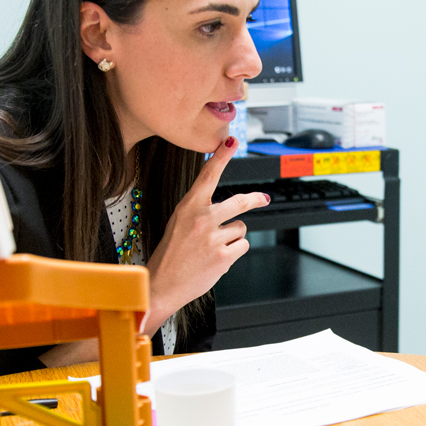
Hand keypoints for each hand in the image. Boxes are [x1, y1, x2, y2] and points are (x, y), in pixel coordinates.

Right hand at [142, 137, 268, 335]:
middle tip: (263, 198)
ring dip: (233, 238)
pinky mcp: (223, 256)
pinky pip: (242, 246)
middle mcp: (202, 218)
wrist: (162, 285)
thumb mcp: (178, 224)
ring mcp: (213, 237)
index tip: (231, 141)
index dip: (221, 156)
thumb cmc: (170, 255)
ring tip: (213, 248)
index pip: (207, 175)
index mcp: (188, 207)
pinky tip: (217, 259)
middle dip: (254, 199)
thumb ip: (199, 212)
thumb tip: (228, 211)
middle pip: (240, 202)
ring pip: (241, 229)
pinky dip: (234, 253)